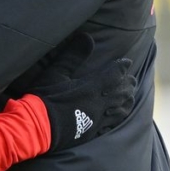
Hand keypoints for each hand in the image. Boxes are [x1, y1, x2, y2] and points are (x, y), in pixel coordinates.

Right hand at [22, 34, 135, 150]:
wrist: (37, 128)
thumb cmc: (44, 99)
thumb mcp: (55, 73)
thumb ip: (73, 56)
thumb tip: (87, 38)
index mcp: (91, 88)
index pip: (114, 75)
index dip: (122, 67)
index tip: (127, 62)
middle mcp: (99, 104)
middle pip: (121, 93)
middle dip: (128, 84)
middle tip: (132, 78)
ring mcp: (97, 120)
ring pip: (120, 109)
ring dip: (127, 100)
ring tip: (130, 96)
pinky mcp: (92, 132)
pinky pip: (112, 124)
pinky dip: (119, 117)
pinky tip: (119, 115)